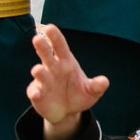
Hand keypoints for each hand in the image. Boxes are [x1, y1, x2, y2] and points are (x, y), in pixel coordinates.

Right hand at [27, 23, 108, 139]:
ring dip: (38, 71)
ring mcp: (44, 81)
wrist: (67, 112)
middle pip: (46, 55)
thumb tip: (105, 81)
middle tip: (37, 39)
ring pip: (39, 72)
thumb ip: (97, 86)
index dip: (55, 37)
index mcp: (66, 62)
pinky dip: (34, 92)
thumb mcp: (91, 91)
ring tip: (37, 70)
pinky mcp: (37, 93)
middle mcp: (53, 68)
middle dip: (42, 47)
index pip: (60, 46)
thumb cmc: (78, 95)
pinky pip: (34, 91)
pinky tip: (36, 94)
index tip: (50, 27)